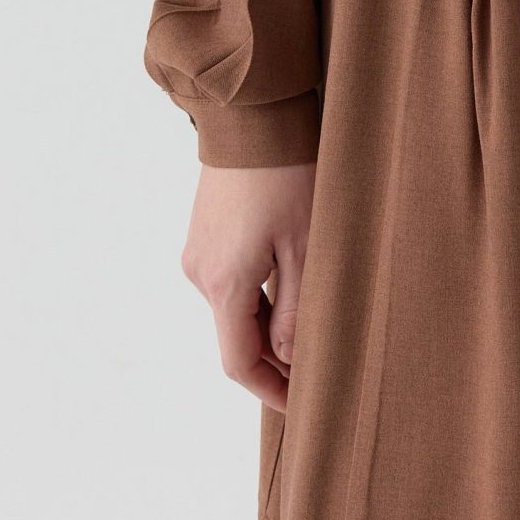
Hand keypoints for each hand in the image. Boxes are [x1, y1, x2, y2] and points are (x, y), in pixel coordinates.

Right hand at [180, 160, 315, 409]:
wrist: (251, 113)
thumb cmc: (287, 174)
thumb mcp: (306, 245)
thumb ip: (296, 310)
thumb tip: (290, 358)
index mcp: (223, 283)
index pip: (239, 363)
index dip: (271, 392)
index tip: (304, 406)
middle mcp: (200, 273)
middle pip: (237, 337)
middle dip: (276, 362)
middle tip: (321, 373)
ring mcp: (198, 252)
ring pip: (234, 310)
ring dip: (269, 327)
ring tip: (314, 330)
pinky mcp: (204, 233)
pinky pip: (230, 281)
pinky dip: (258, 298)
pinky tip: (291, 291)